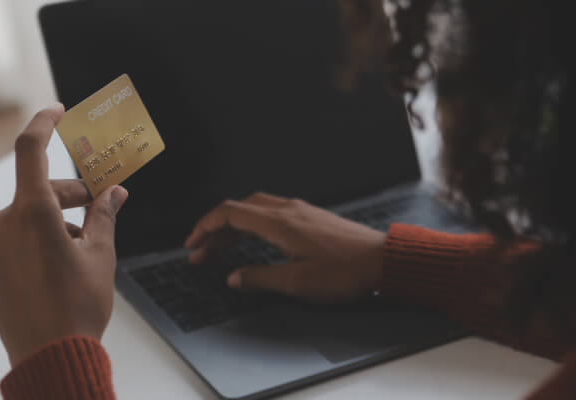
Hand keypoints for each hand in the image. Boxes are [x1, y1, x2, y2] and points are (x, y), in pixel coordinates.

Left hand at [0, 103, 128, 365]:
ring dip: (53, 223)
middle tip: (98, 206)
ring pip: (26, 219)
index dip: (44, 123)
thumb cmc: (78, 307)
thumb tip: (114, 193)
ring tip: (81, 250)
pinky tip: (56, 268)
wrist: (50, 357)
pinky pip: (12, 243)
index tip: (57, 111)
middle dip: (70, 194)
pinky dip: (35, 244)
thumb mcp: (101, 255)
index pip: (31, 149)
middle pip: (37, 190)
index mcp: (32, 212)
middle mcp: (2, 224)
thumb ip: (104, 215)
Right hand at [185, 193, 385, 301]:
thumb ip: (261, 278)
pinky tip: (254, 241)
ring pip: (255, 209)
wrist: (383, 260)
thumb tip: (234, 278)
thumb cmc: (345, 272)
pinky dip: (253, 225)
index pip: (230, 213)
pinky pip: (271, 213)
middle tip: (201, 251)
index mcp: (279, 223)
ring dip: (233, 227)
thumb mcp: (298, 282)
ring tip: (220, 248)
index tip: (192, 243)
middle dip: (215, 228)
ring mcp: (301, 212)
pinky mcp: (311, 218)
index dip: (205, 226)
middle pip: (239, 209)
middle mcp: (288, 211)